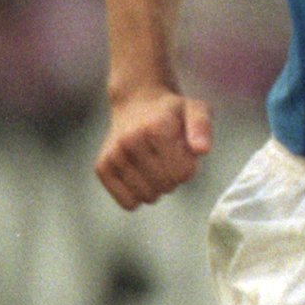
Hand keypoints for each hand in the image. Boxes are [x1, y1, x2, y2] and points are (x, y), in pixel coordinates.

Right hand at [93, 86, 210, 207]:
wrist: (136, 102)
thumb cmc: (170, 111)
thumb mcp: (195, 109)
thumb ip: (201, 127)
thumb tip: (202, 150)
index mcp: (155, 128)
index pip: (183, 173)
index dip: (189, 166)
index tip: (182, 150)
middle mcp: (130, 142)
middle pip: (166, 185)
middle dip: (174, 176)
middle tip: (168, 157)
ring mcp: (114, 155)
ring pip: (148, 197)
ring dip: (157, 187)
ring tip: (154, 163)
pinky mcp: (102, 168)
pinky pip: (128, 202)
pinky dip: (138, 195)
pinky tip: (140, 175)